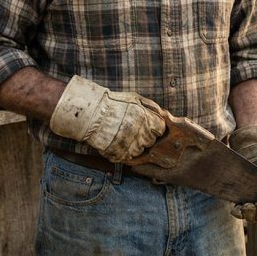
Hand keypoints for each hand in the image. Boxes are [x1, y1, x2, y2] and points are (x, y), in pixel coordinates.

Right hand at [49, 75, 165, 161]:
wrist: (91, 113)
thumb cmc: (113, 104)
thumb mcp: (135, 98)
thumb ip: (152, 107)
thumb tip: (165, 115)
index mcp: (146, 117)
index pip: (160, 129)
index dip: (154, 128)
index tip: (147, 126)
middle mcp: (140, 131)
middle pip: (150, 142)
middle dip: (144, 137)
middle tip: (132, 130)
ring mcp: (129, 144)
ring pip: (139, 151)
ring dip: (134, 146)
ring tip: (122, 136)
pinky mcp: (118, 154)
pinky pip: (127, 158)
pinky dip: (123, 152)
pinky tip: (116, 143)